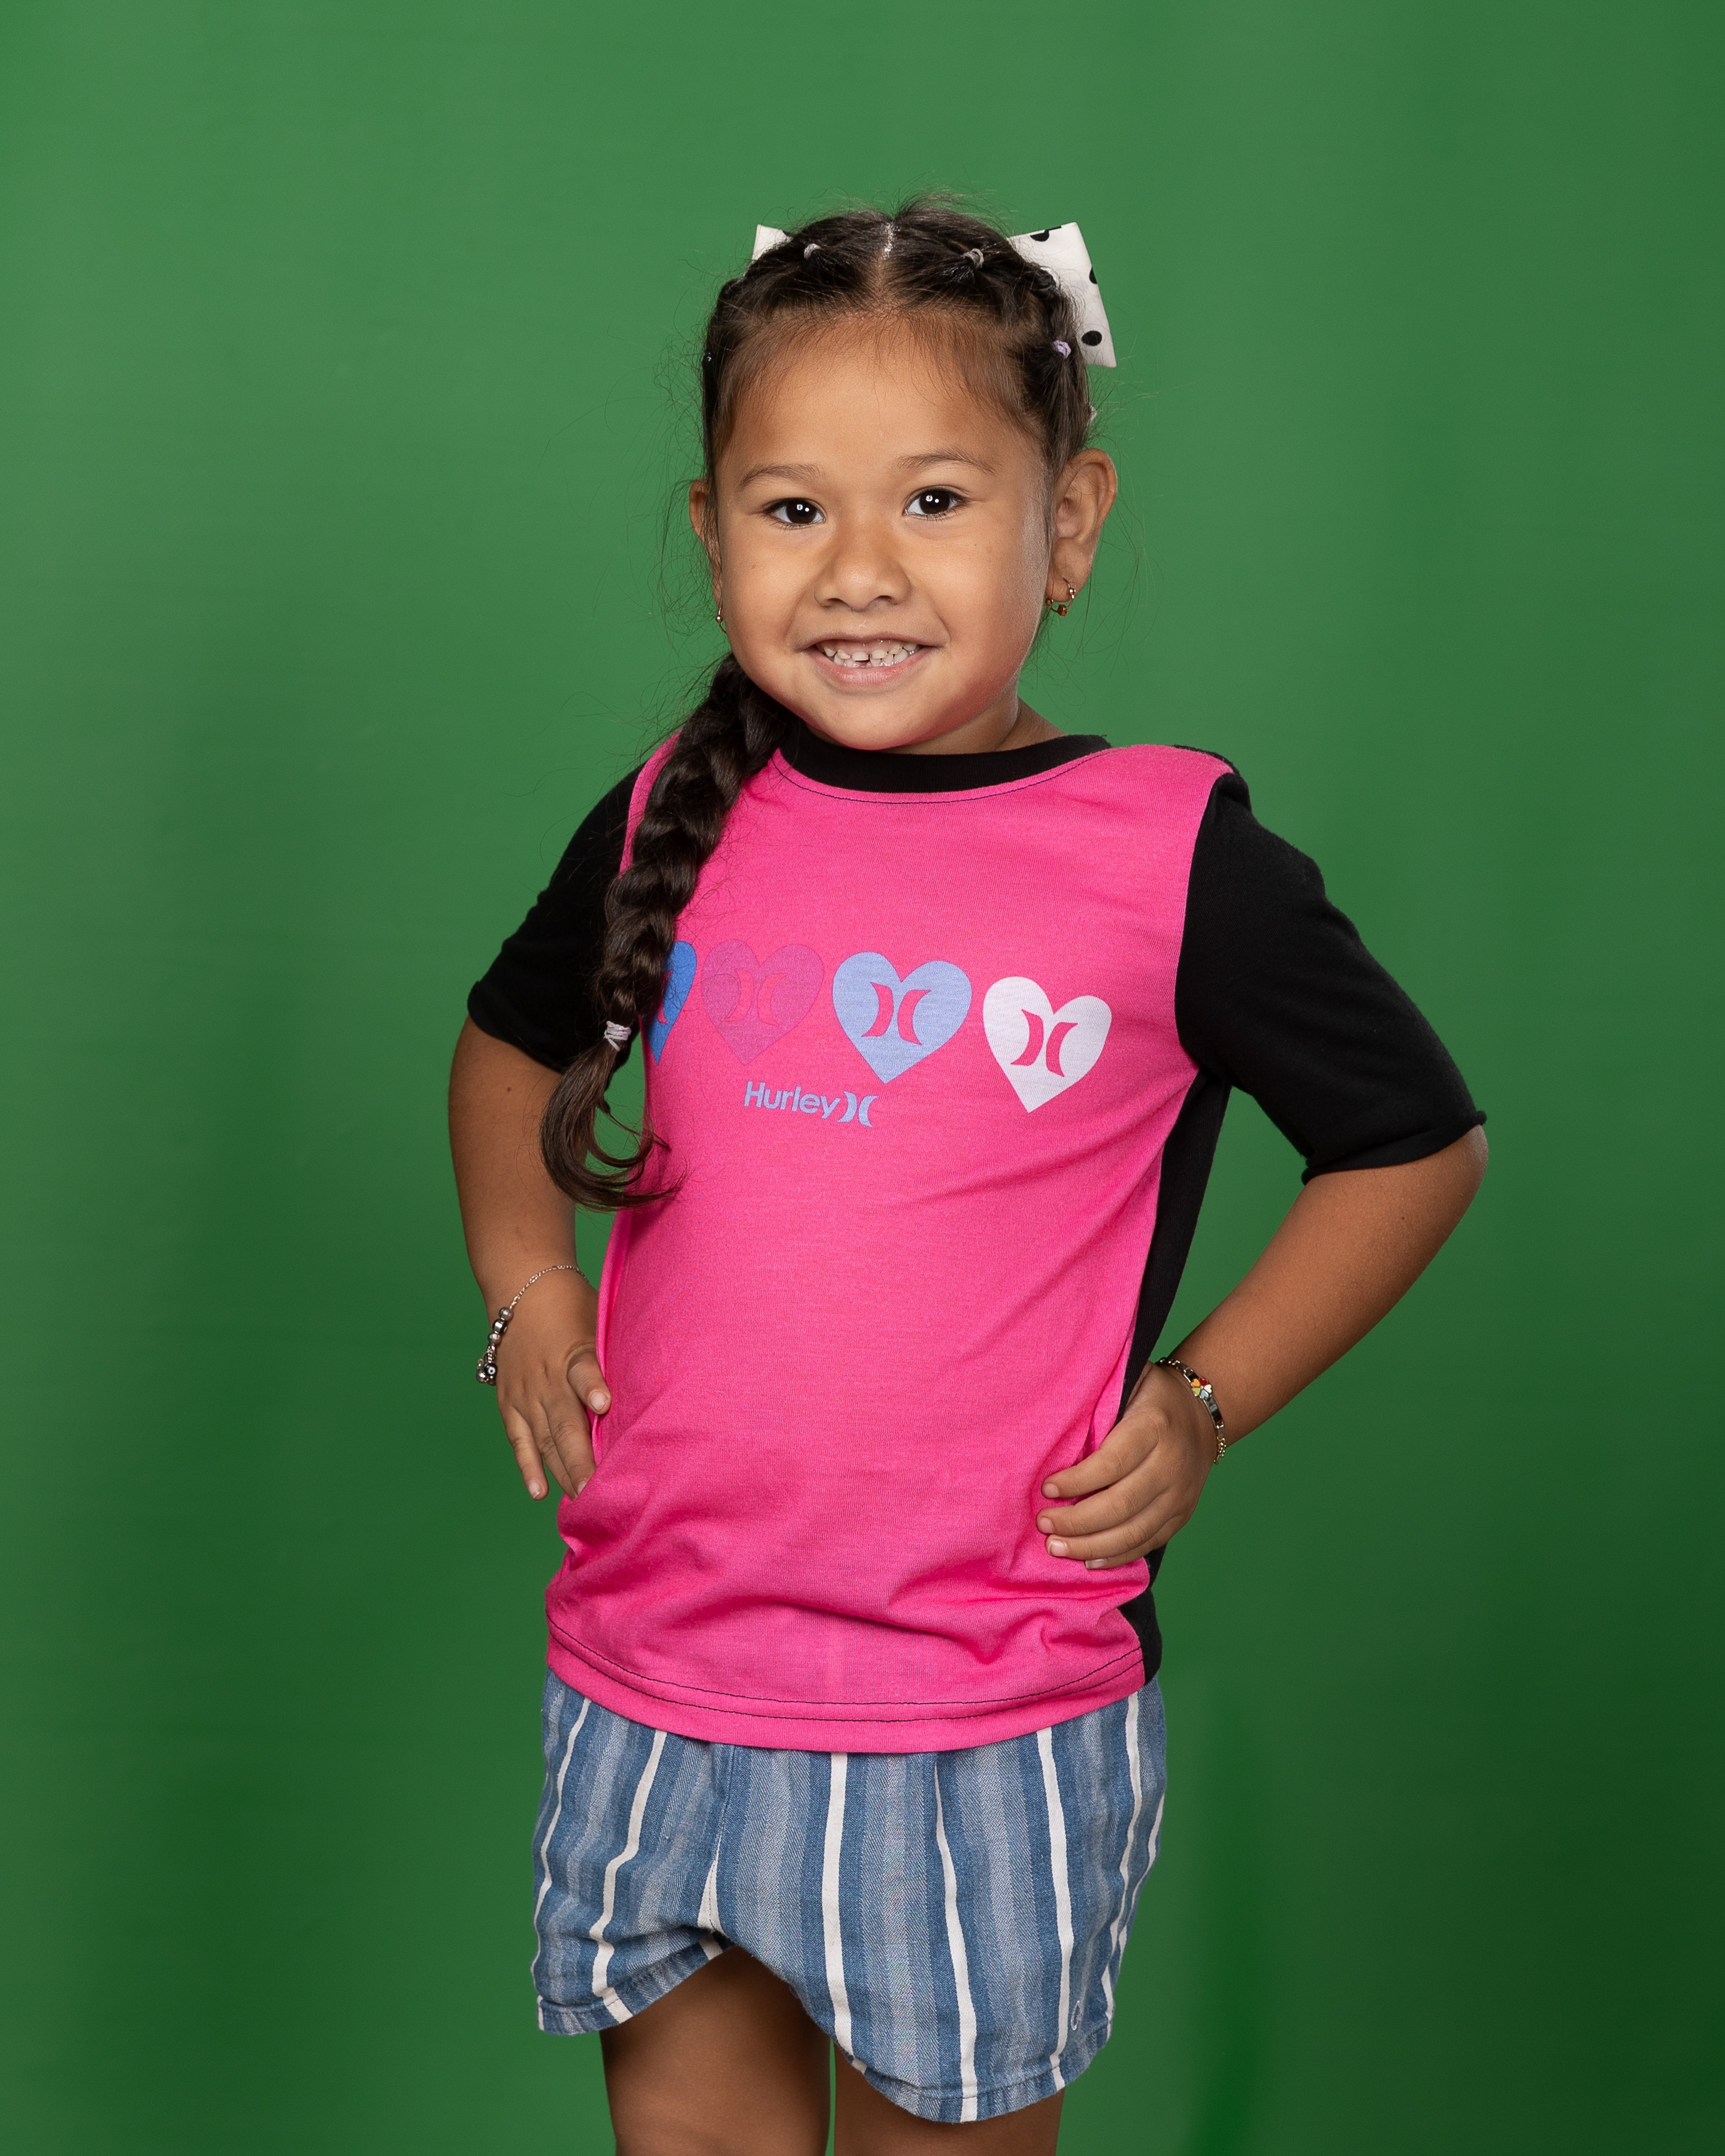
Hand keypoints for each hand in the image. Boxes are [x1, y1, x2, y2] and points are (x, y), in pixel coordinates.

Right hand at [490, 1270, 610, 1500]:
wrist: (523, 1290)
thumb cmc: (574, 1307)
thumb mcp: (600, 1318)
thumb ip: (617, 1352)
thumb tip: (659, 1378)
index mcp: (572, 1351)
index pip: (583, 1370)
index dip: (592, 1387)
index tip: (605, 1405)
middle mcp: (545, 1377)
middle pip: (564, 1421)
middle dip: (582, 1458)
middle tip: (599, 1490)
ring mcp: (524, 1393)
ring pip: (544, 1438)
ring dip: (562, 1470)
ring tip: (581, 1499)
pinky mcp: (509, 1404)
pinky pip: (519, 1441)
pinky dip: (528, 1467)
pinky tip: (539, 1492)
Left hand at [1035, 1364, 1217, 1568]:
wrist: (1203, 1412)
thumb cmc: (1149, 1396)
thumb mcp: (1128, 1381)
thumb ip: (1098, 1402)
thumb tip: (1050, 1428)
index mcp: (1154, 1426)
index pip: (1111, 1463)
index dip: (1077, 1481)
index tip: (1046, 1488)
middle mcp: (1171, 1464)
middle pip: (1121, 1504)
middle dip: (1077, 1521)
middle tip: (1044, 1523)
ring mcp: (1180, 1494)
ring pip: (1134, 1531)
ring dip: (1091, 1545)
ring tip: (1056, 1546)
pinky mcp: (1182, 1515)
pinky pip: (1148, 1542)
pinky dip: (1117, 1556)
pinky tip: (1088, 1560)